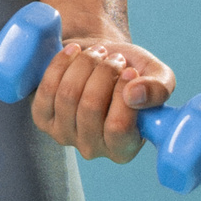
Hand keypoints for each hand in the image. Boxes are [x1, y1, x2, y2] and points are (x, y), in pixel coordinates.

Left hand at [32, 32, 174, 163]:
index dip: (123, 93)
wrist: (102, 58)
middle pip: (90, 107)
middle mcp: (93, 149)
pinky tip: (74, 52)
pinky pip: (46, 89)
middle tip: (114, 57)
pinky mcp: (42, 119)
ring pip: (68, 95)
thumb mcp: (157, 76)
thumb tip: (134, 95)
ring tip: (98, 53)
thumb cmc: (132, 72)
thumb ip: (159, 89)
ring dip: (85, 64)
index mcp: (124, 148)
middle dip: (104, 71)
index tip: (130, 71)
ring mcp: (64, 135)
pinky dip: (61, 64)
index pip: (119, 127)